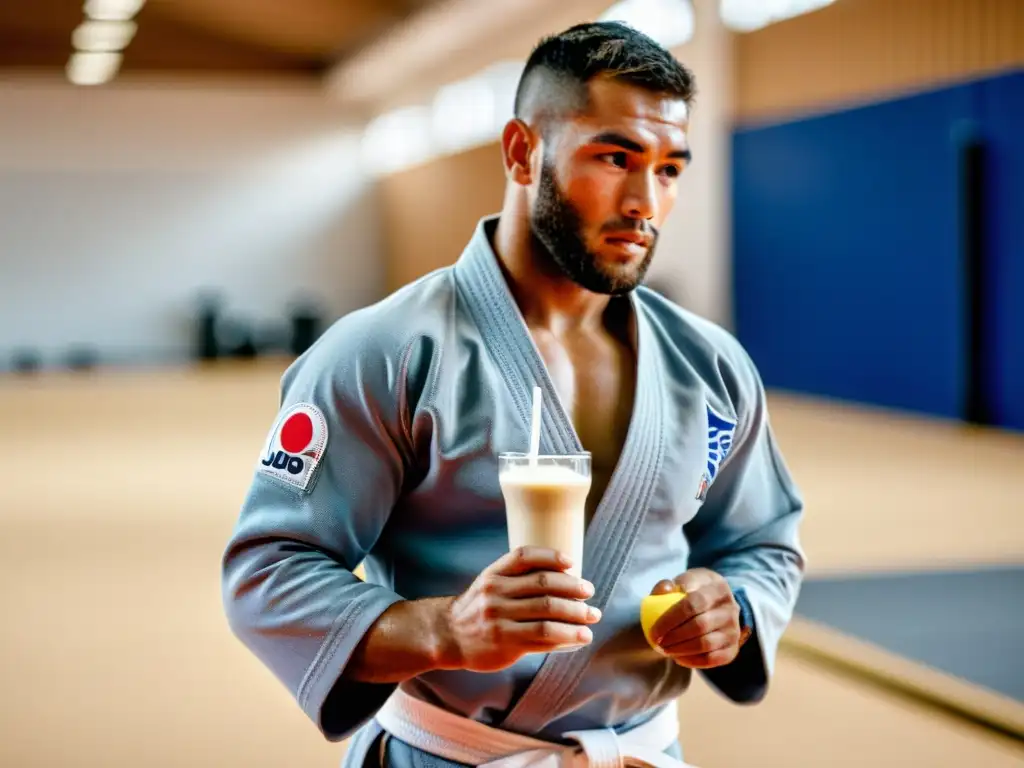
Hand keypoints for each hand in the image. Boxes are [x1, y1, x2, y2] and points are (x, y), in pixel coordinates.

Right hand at [440, 546, 600, 672]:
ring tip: (592, 617)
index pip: (525, 556)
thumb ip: (518, 577)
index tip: (572, 562)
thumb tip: (566, 575)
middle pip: (543, 585)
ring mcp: (499, 620)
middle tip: (590, 592)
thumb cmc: (478, 608)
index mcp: (493, 574)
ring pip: (547, 614)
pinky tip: (580, 637)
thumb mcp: (490, 583)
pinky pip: (543, 639)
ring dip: (576, 615)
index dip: (551, 556)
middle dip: (573, 588)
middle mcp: (495, 594)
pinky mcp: (505, 644)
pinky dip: (566, 637)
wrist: (446, 636)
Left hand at [647, 568, 741, 668]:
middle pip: (700, 625)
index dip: (670, 618)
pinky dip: (692, 661)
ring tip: (664, 650)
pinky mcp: (733, 649)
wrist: (717, 606)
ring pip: (706, 644)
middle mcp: (731, 608)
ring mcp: (734, 629)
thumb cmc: (693, 592)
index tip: (653, 630)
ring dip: (680, 650)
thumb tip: (665, 589)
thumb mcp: (683, 582)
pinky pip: (711, 659)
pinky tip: (677, 657)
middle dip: (674, 636)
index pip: (693, 603)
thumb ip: (668, 586)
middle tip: (656, 642)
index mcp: (718, 587)